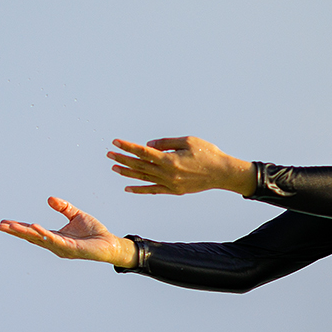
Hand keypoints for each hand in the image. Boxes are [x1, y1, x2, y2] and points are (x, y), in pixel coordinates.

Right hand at [0, 198, 135, 265]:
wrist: (110, 243)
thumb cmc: (94, 232)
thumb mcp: (76, 215)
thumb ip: (64, 207)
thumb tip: (49, 199)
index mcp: (54, 236)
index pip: (33, 231)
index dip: (19, 227)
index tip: (5, 222)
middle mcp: (54, 244)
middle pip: (31, 237)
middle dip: (15, 232)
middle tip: (0, 226)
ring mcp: (61, 247)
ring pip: (39, 239)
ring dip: (24, 232)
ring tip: (11, 227)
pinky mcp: (70, 248)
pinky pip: (54, 239)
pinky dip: (43, 233)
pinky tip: (34, 226)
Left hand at [106, 137, 252, 195]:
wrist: (222, 173)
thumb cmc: (207, 153)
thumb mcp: (188, 141)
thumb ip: (166, 143)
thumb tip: (148, 145)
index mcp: (169, 159)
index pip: (143, 152)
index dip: (128, 147)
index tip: (116, 142)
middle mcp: (167, 173)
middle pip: (140, 165)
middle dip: (123, 159)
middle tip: (109, 154)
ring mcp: (169, 184)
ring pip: (143, 178)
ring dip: (127, 172)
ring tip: (114, 168)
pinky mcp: (173, 190)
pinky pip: (152, 190)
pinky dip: (139, 189)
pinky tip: (127, 188)